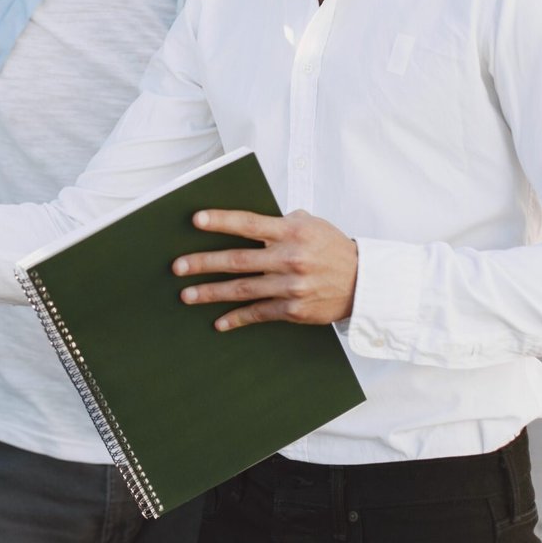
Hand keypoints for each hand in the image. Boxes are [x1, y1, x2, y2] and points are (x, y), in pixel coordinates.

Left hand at [171, 209, 358, 330]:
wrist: (364, 283)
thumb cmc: (333, 248)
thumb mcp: (312, 224)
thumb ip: (282, 221)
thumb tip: (250, 221)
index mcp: (292, 232)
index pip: (249, 223)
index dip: (221, 221)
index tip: (196, 220)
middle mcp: (289, 258)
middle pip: (238, 260)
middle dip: (204, 263)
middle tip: (177, 266)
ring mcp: (291, 286)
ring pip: (242, 289)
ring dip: (211, 293)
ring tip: (186, 294)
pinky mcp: (294, 310)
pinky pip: (259, 314)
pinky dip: (237, 318)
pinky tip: (218, 322)